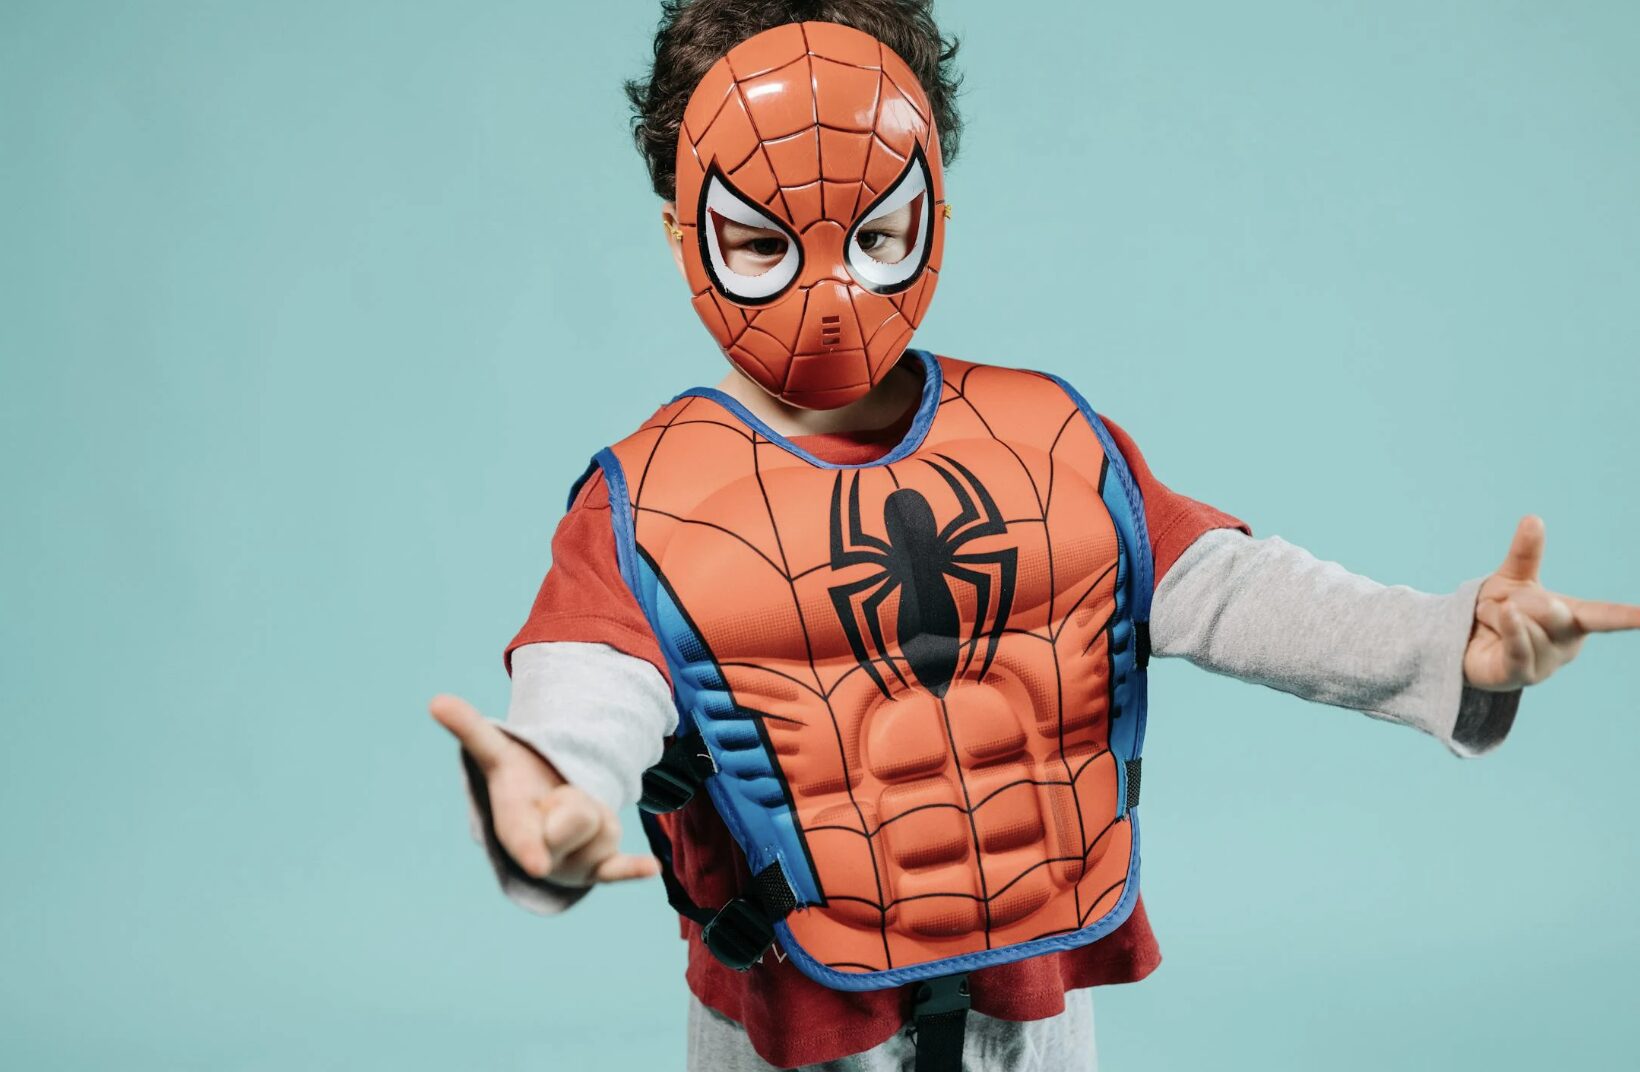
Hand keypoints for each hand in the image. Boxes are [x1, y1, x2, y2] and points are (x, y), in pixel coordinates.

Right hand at [429, 693, 660, 886]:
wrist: (544, 814)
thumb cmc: (519, 781)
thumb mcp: (500, 755)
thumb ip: (473, 730)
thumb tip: (435, 700)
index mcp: (512, 828)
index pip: (521, 837)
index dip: (530, 850)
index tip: (536, 863)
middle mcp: (540, 855)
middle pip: (583, 814)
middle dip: (579, 799)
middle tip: (558, 802)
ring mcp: (570, 866)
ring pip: (608, 827)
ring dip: (598, 814)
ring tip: (574, 817)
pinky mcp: (598, 868)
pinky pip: (617, 869)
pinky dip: (631, 870)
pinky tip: (650, 866)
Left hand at [1463, 516, 1639, 690]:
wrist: (1464, 643)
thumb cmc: (1498, 613)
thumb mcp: (1513, 580)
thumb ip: (1526, 554)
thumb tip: (1532, 518)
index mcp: (1573, 619)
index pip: (1604, 616)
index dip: (1629, 616)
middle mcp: (1565, 645)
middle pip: (1551, 610)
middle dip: (1520, 600)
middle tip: (1503, 606)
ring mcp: (1545, 664)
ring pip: (1524, 624)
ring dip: (1497, 615)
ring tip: (1491, 623)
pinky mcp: (1519, 675)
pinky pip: (1519, 648)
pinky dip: (1512, 628)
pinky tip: (1505, 615)